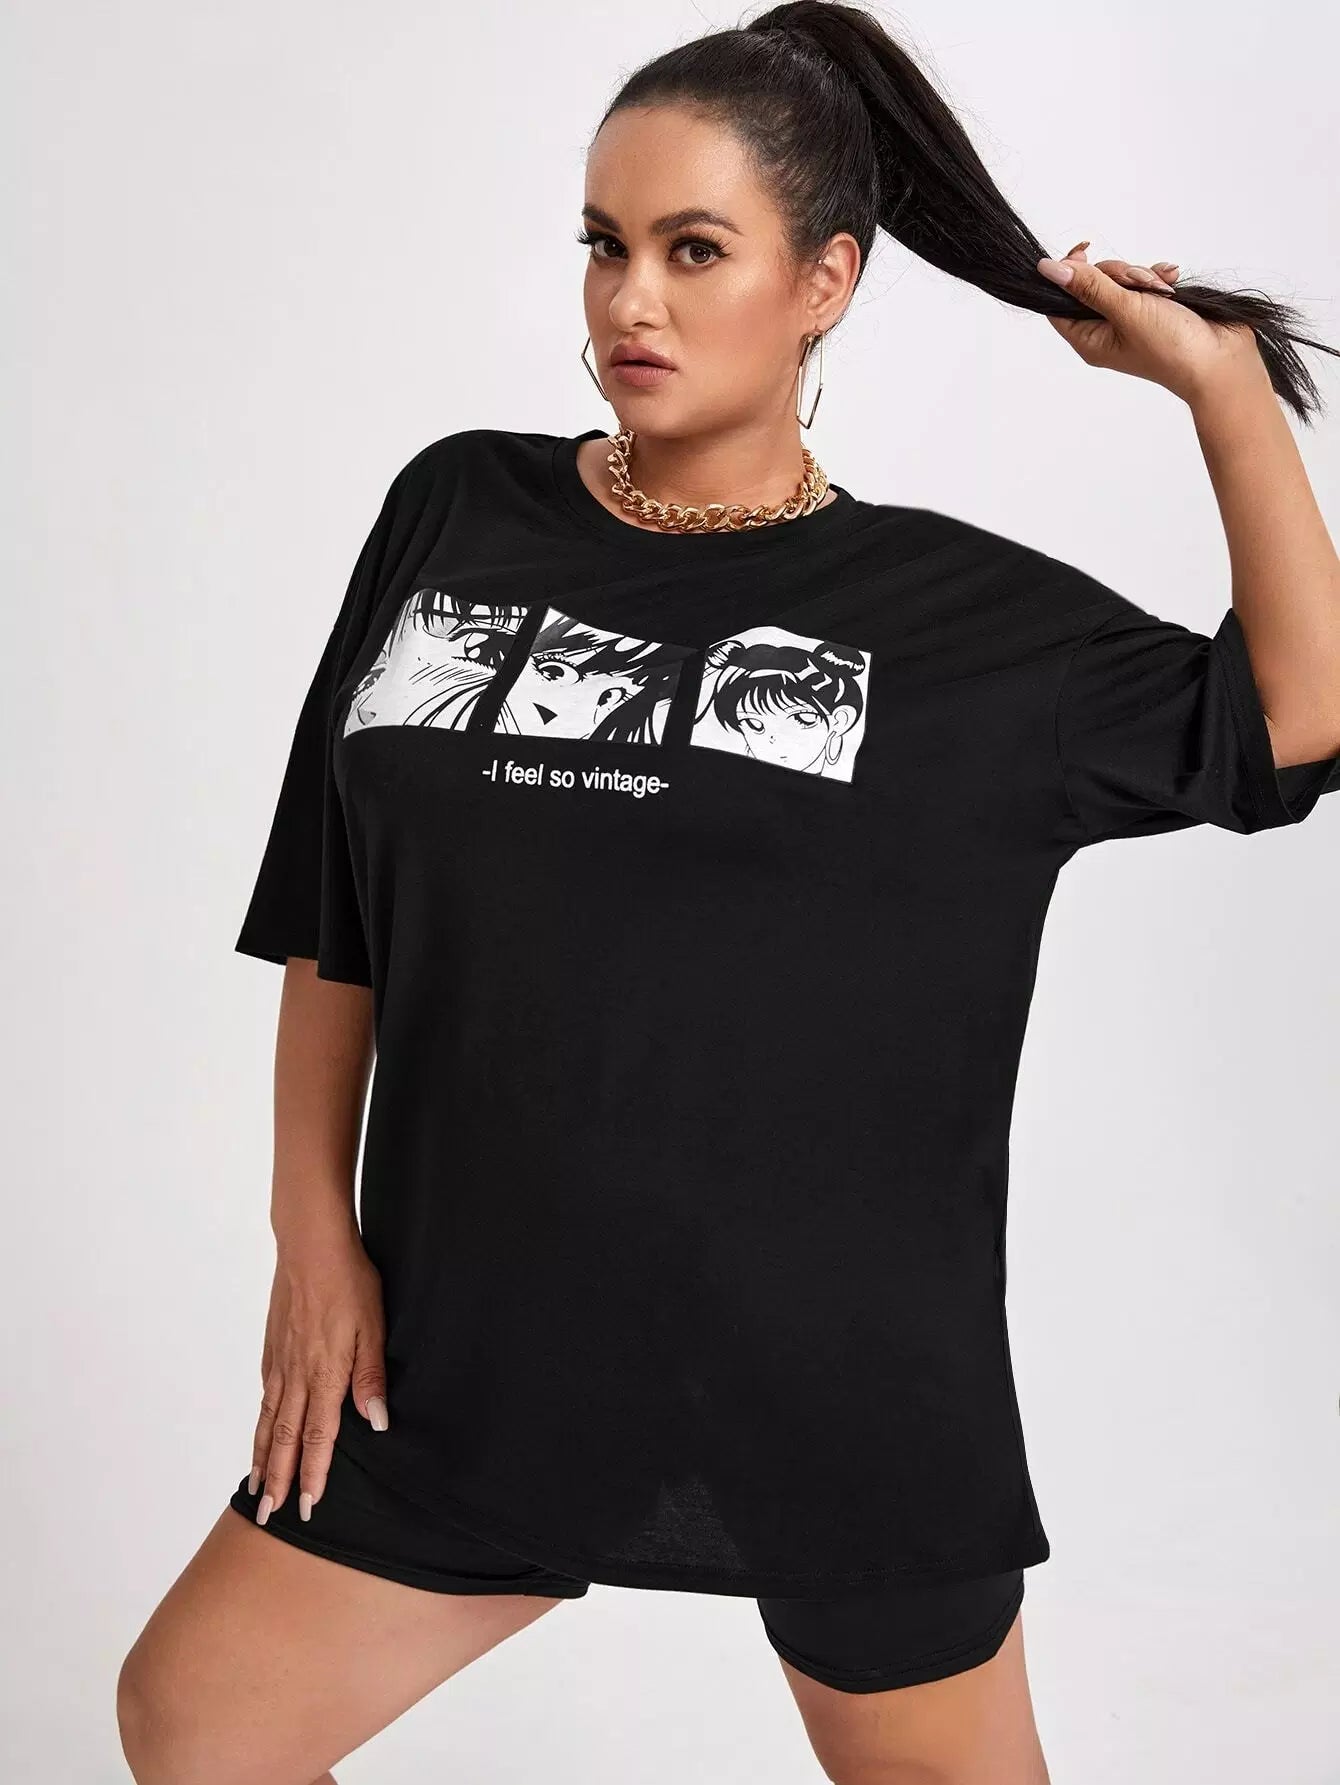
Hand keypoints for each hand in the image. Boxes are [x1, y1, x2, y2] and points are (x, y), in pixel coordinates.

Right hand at [247, 1224, 388, 1524]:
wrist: (310, 1245)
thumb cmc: (350, 1282)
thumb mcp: (373, 1327)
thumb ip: (371, 1377)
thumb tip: (376, 1423)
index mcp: (325, 1374)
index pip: (316, 1437)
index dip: (312, 1473)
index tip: (306, 1506)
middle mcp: (297, 1374)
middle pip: (283, 1438)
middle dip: (277, 1479)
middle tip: (266, 1515)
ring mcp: (281, 1361)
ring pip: (268, 1420)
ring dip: (262, 1457)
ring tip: (254, 1488)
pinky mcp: (273, 1346)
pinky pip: (265, 1395)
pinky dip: (260, 1423)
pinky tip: (261, 1432)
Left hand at [1037, 239, 1263, 406]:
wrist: (1219, 358)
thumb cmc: (1171, 346)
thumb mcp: (1125, 310)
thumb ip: (1089, 286)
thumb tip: (1049, 269)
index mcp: (1089, 339)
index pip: (1058, 303)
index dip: (1066, 275)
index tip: (1084, 251)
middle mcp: (1106, 330)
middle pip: (1091, 284)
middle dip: (1117, 275)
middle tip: (1137, 286)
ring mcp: (1130, 320)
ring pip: (1120, 279)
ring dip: (1142, 276)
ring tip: (1162, 292)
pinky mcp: (1153, 309)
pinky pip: (1145, 281)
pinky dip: (1158, 278)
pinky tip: (1171, 283)